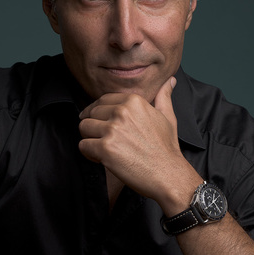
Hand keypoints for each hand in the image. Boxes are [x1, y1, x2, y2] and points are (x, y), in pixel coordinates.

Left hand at [78, 77, 195, 205]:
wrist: (168, 174)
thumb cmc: (167, 148)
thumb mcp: (168, 117)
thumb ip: (163, 96)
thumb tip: (170, 80)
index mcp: (133, 101)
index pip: (103, 100)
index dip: (98, 113)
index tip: (99, 122)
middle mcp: (121, 112)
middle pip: (91, 113)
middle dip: (94, 127)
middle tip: (104, 140)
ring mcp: (112, 129)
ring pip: (84, 128)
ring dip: (90, 139)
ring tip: (103, 149)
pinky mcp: (105, 148)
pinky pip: (83, 146)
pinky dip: (89, 154)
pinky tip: (102, 159)